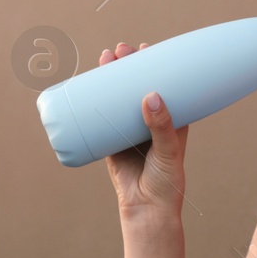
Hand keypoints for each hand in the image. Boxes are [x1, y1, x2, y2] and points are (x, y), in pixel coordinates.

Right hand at [102, 41, 189, 218]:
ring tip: (104, 59)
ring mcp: (128, 130)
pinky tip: (86, 85)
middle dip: (127, 66)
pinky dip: (94, 101)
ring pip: (117, 99)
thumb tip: (150, 95)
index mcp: (170, 120)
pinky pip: (101, 118)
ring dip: (110, 78)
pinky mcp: (110, 142)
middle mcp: (148, 122)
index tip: (145, 49)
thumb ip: (162, 126)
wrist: (146, 209)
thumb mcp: (168, 151)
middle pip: (136, 87)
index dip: (154, 65)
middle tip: (120, 50)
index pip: (162, 85)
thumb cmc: (166, 182)